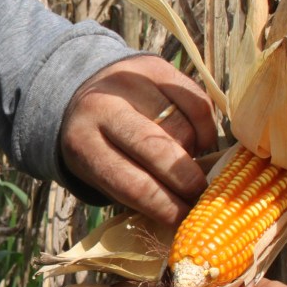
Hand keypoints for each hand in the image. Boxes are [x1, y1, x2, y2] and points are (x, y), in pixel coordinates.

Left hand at [60, 55, 218, 226]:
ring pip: (181, 127)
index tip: (185, 220)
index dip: (164, 206)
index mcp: (82, 144)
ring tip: (188, 164)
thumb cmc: (96, 147)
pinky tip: (198, 142)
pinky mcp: (157, 66)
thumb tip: (182, 216)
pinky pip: (197, 102)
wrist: (81, 90)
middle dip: (186, 180)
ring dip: (192, 153)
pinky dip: (205, 128)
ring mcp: (131, 83)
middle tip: (201, 197)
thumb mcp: (97, 174)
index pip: (131, 184)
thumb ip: (133, 193)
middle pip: (157, 149)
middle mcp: (104, 108)